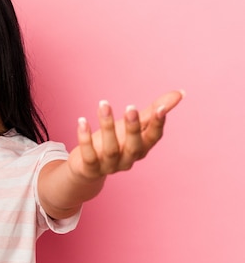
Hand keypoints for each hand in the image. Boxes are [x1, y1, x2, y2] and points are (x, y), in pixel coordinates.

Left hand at [67, 90, 183, 181]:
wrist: (86, 168)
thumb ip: (151, 112)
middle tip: (131, 107)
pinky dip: (85, 138)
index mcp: (141, 148)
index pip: (153, 138)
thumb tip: (179, 93)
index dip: (157, 125)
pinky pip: (88, 155)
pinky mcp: (90, 169)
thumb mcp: (132, 126)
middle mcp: (128, 159)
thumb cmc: (114, 142)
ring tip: (104, 104)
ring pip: (110, 149)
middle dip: (133, 128)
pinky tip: (82, 121)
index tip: (160, 109)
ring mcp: (109, 166)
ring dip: (107, 126)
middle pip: (134, 146)